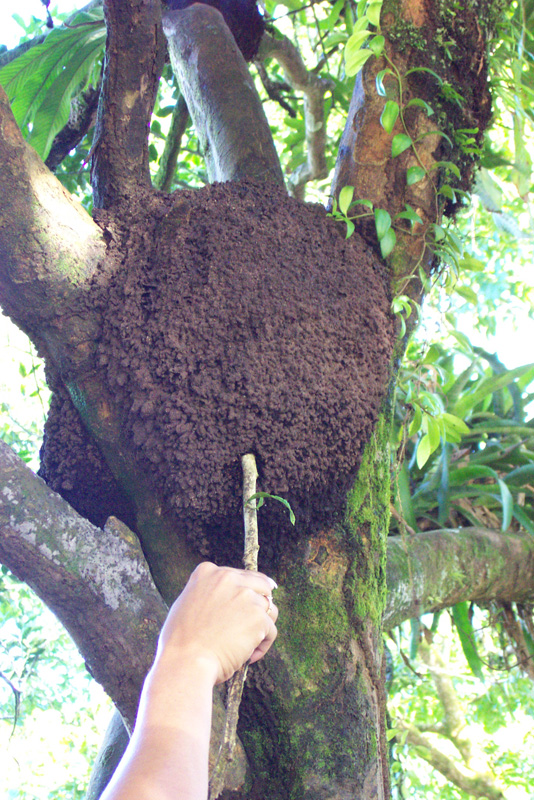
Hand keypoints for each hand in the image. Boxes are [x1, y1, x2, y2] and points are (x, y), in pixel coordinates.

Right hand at [157, 562, 277, 683]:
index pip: (240, 576)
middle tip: (252, 626)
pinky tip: (248, 657)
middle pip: (261, 585)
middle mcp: (228, 578)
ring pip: (269, 609)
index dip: (245, 593)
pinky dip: (263, 645)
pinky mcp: (258, 617)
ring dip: (262, 627)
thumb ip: (207, 595)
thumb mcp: (186, 604)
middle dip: (260, 605)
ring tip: (247, 646)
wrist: (185, 661)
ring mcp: (245, 596)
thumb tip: (225, 598)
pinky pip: (271, 630)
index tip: (246, 608)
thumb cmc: (180, 642)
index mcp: (208, 572)